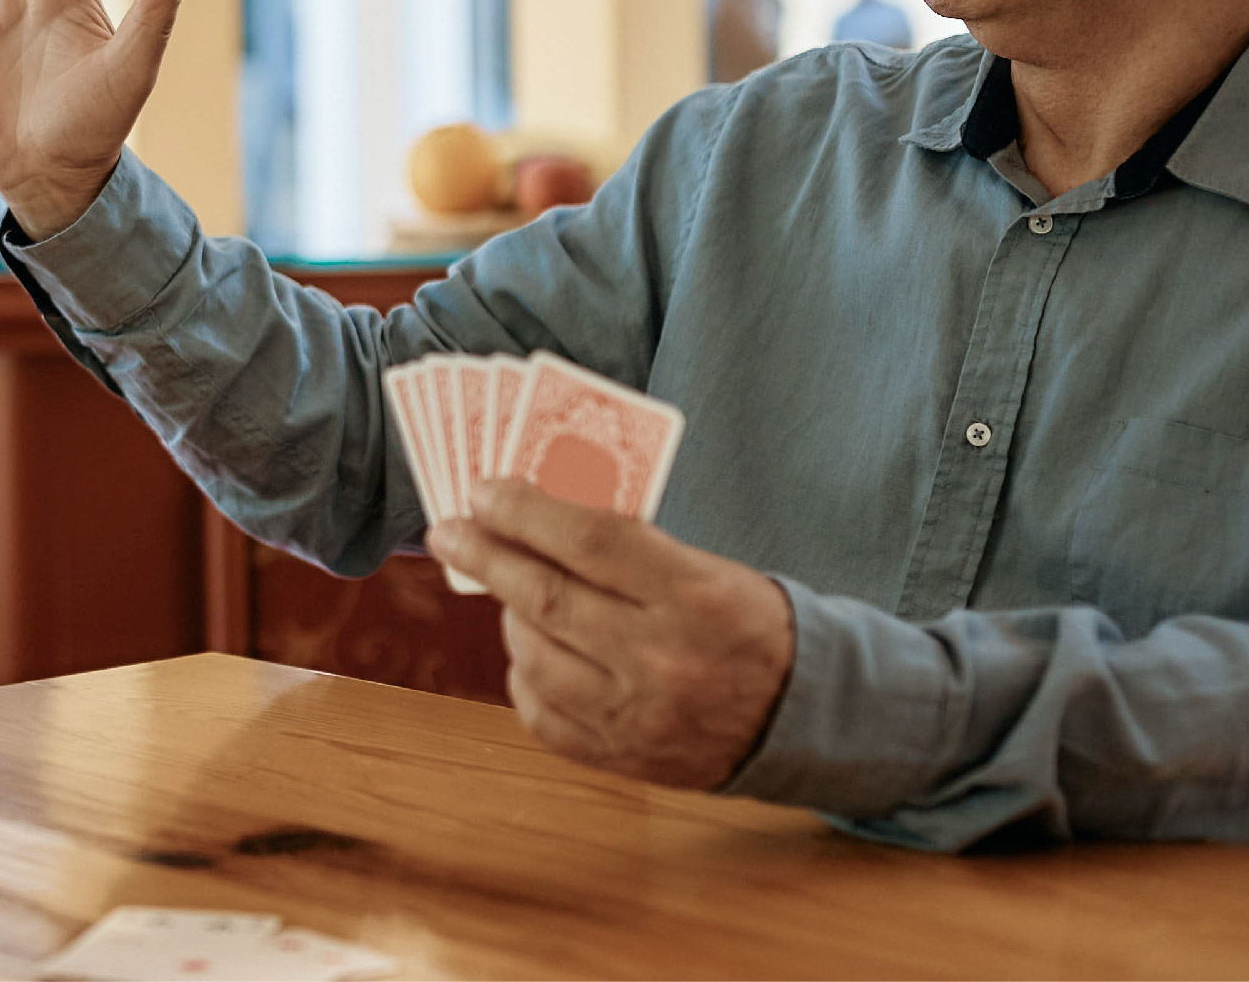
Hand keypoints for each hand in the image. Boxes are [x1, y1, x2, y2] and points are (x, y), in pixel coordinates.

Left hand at [430, 480, 794, 789]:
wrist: (798, 717)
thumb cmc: (746, 626)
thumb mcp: (707, 569)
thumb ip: (625, 547)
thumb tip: (533, 516)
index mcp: (695, 597)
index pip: (590, 540)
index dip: (525, 511)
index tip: (483, 491)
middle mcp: (661, 659)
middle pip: (545, 597)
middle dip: (485, 556)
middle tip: (450, 531)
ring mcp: (636, 716)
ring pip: (532, 654)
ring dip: (511, 616)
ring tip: (518, 597)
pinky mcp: (618, 756)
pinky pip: (538, 710)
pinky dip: (526, 673)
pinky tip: (539, 652)